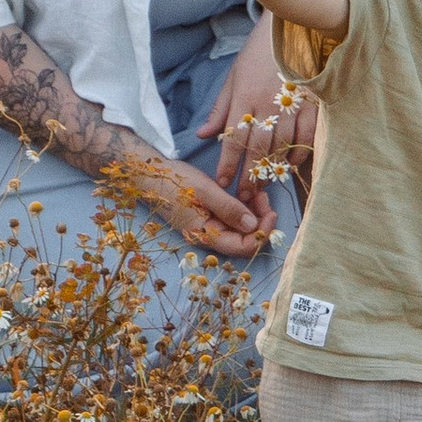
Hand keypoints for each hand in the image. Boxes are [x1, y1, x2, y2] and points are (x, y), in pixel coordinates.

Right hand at [136, 151, 274, 259]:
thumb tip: (253, 226)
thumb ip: (229, 209)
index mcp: (206, 235)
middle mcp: (208, 237)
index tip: (271, 212)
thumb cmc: (173, 181)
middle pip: (243, 240)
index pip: (242, 247)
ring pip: (239, 230)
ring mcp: (208, 228)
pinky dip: (242, 210)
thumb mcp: (205, 191)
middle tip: (264, 197)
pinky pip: (231, 220)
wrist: (149, 174)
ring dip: (253, 214)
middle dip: (260, 222)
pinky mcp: (208, 218)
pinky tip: (246, 195)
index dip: (261, 233)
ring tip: (257, 193)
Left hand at [202, 15, 316, 187]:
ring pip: (282, 146)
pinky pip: (307, 136)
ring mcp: (292, 104)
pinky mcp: (313, 103)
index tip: (223, 183)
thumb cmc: (260, 51)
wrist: (293, 25)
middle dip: (250, 174)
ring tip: (266, 183)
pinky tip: (292, 163)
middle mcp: (267, 104)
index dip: (228, 164)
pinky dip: (300, 153)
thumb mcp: (234, 76)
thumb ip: (220, 108)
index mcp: (244, 96)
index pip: (233, 138)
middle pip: (257, 148)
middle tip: (245, 194)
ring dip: (273, 168)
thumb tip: (203, 134)